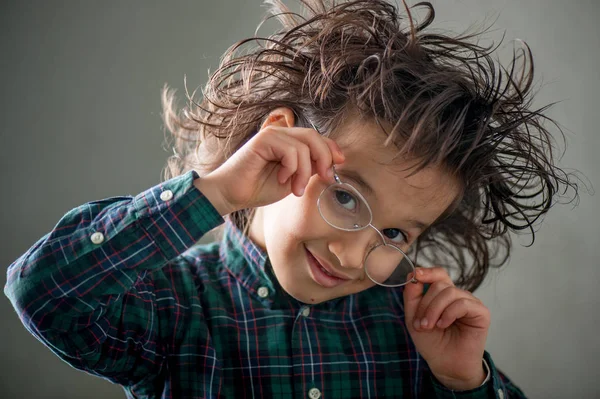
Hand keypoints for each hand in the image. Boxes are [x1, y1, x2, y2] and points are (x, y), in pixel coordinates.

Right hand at [196, 109, 344, 214]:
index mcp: (288, 141)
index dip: (332, 148)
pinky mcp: (263, 139)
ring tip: (296, 189)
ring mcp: (271, 134)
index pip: (316, 137)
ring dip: (305, 172)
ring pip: (304, 146)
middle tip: (325, 178)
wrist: (231, 195)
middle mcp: (281, 133)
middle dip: (325, 158)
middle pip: (314, 136)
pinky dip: (291, 169)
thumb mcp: (293, 180)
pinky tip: (281, 179)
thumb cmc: (257, 188)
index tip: (339, 165)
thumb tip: (332, 163)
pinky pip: (291, 151)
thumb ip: (309, 168)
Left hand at [403, 267, 489, 390]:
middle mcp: (458, 296)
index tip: (415, 275)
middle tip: (420, 324)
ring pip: (450, 292)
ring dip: (434, 310)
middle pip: (440, 285)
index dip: (427, 272)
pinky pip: (462, 304)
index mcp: (443, 295)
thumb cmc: (432, 342)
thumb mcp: (414, 318)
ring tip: (429, 326)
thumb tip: (412, 275)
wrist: (445, 365)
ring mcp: (470, 303)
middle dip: (426, 304)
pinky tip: (443, 325)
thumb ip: (412, 296)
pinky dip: (449, 314)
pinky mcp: (481, 313)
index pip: (439, 274)